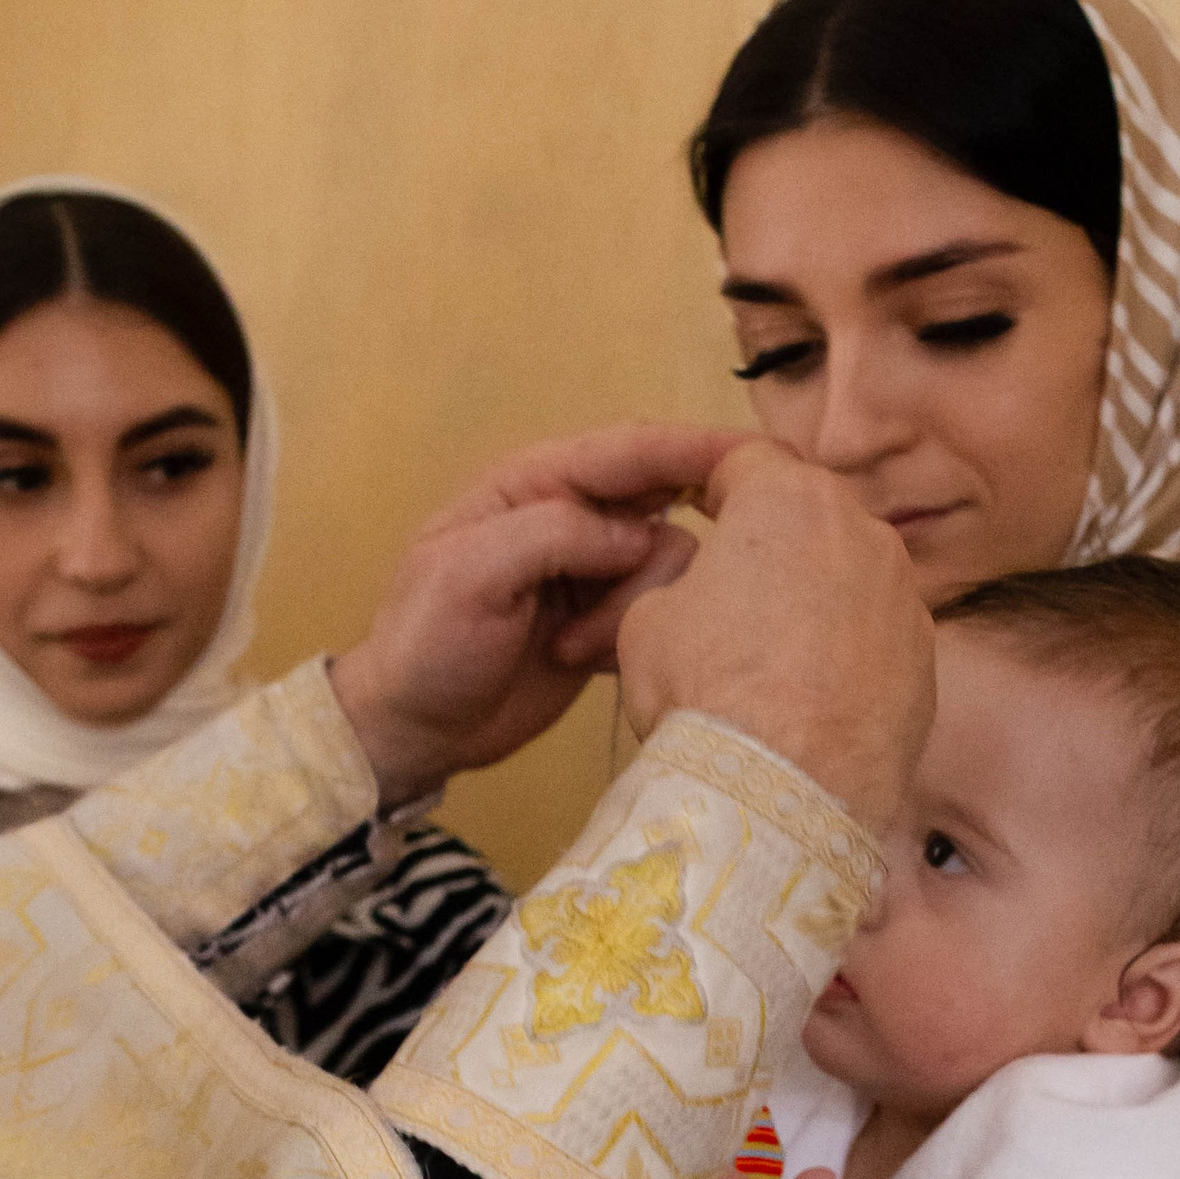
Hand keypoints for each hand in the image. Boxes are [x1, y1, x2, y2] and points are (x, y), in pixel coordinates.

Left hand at [329, 425, 741, 802]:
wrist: (417, 730)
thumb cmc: (424, 643)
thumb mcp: (469, 574)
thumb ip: (553, 535)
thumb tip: (642, 533)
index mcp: (534, 484)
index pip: (630, 450)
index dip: (696, 448)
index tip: (762, 456)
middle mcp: (573, 518)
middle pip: (664, 504)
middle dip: (660, 552)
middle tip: (628, 605)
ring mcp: (594, 573)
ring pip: (669, 567)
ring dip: (633, 611)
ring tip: (574, 648)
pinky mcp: (609, 624)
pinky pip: (661, 614)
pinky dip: (638, 638)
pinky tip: (589, 662)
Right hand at [614, 443, 933, 830]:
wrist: (783, 789)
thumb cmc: (705, 689)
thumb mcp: (647, 622)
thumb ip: (679, 581)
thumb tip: (699, 593)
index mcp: (787, 498)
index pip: (748, 461)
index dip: (718, 487)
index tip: (703, 515)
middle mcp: (862, 531)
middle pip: (811, 517)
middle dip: (777, 545)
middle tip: (738, 597)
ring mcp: (905, 596)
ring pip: (854, 578)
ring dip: (821, 601)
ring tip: (781, 661)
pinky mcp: (928, 661)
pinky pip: (881, 639)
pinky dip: (854, 657)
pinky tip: (819, 701)